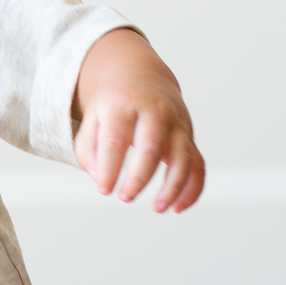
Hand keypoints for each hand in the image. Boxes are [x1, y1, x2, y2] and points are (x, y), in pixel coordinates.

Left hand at [72, 28, 204, 213]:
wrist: (143, 76)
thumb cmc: (115, 103)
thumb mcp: (93, 116)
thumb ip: (87, 148)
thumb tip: (99, 177)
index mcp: (124, 104)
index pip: (115, 140)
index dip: (109, 168)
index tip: (104, 189)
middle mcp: (155, 111)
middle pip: (152, 146)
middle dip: (139, 176)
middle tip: (125, 197)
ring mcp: (176, 124)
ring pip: (182, 156)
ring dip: (172, 186)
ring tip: (157, 208)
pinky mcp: (189, 137)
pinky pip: (198, 165)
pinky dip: (193, 188)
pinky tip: (178, 208)